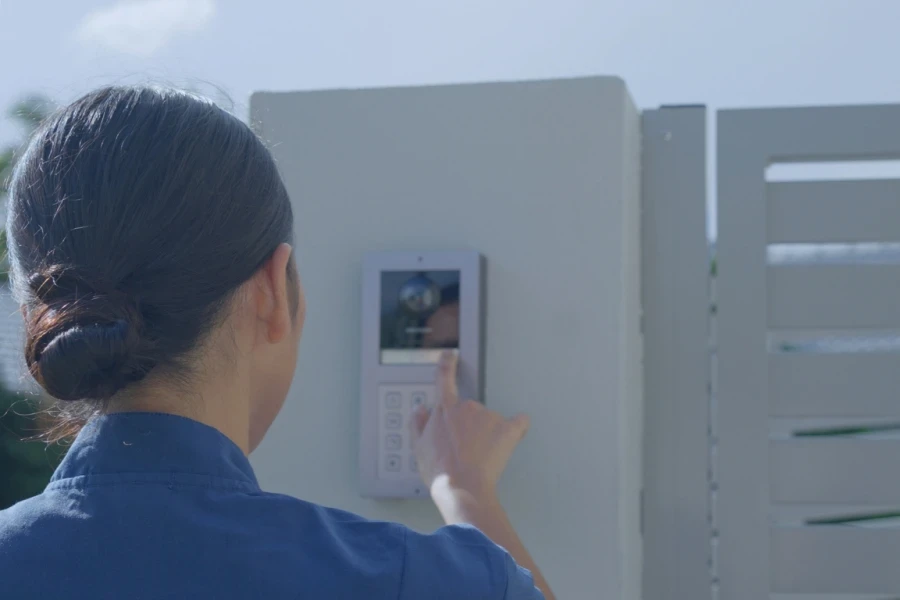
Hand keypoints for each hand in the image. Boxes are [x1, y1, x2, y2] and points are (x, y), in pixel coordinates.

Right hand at [410, 351, 529, 500]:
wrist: (462, 487)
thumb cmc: (440, 471)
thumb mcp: (419, 448)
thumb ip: (418, 424)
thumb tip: (420, 409)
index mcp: (444, 409)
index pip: (444, 379)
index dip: (447, 365)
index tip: (450, 355)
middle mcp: (467, 407)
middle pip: (470, 410)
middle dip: (469, 426)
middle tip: (465, 449)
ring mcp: (489, 416)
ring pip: (490, 421)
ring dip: (487, 434)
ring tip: (480, 456)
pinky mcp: (508, 429)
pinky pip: (519, 422)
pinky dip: (518, 427)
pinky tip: (515, 434)